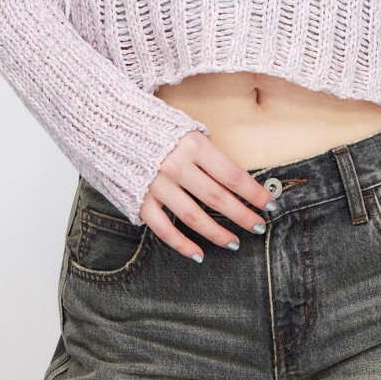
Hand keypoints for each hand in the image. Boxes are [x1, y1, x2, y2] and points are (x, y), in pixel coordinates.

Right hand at [139, 130, 274, 259]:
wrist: (110, 125)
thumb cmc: (156, 128)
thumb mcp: (186, 129)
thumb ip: (207, 153)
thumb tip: (234, 179)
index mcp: (193, 145)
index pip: (232, 175)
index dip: (254, 192)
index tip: (270, 204)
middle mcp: (176, 165)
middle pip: (217, 198)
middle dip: (242, 215)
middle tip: (258, 226)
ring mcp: (157, 184)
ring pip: (194, 217)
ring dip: (217, 233)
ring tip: (234, 242)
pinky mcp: (140, 199)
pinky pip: (164, 228)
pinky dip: (182, 244)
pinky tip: (198, 254)